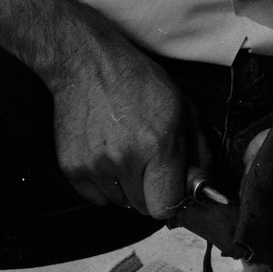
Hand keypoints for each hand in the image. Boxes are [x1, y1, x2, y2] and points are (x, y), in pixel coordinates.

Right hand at [51, 30, 204, 219]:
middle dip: (151, 192)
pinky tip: (105, 156)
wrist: (87, 63)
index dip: (171, 200)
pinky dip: (103, 185)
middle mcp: (125, 159)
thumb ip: (199, 153)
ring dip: (126, 187)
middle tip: (148, 164)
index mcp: (158, 146)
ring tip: (124, 153)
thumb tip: (201, 187)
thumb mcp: (183, 109)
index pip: (166, 207)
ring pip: (120, 203)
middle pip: (144, 208)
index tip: (171, 187)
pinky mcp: (72, 167)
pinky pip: (95, 198)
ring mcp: (95, 166)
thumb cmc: (139, 83)